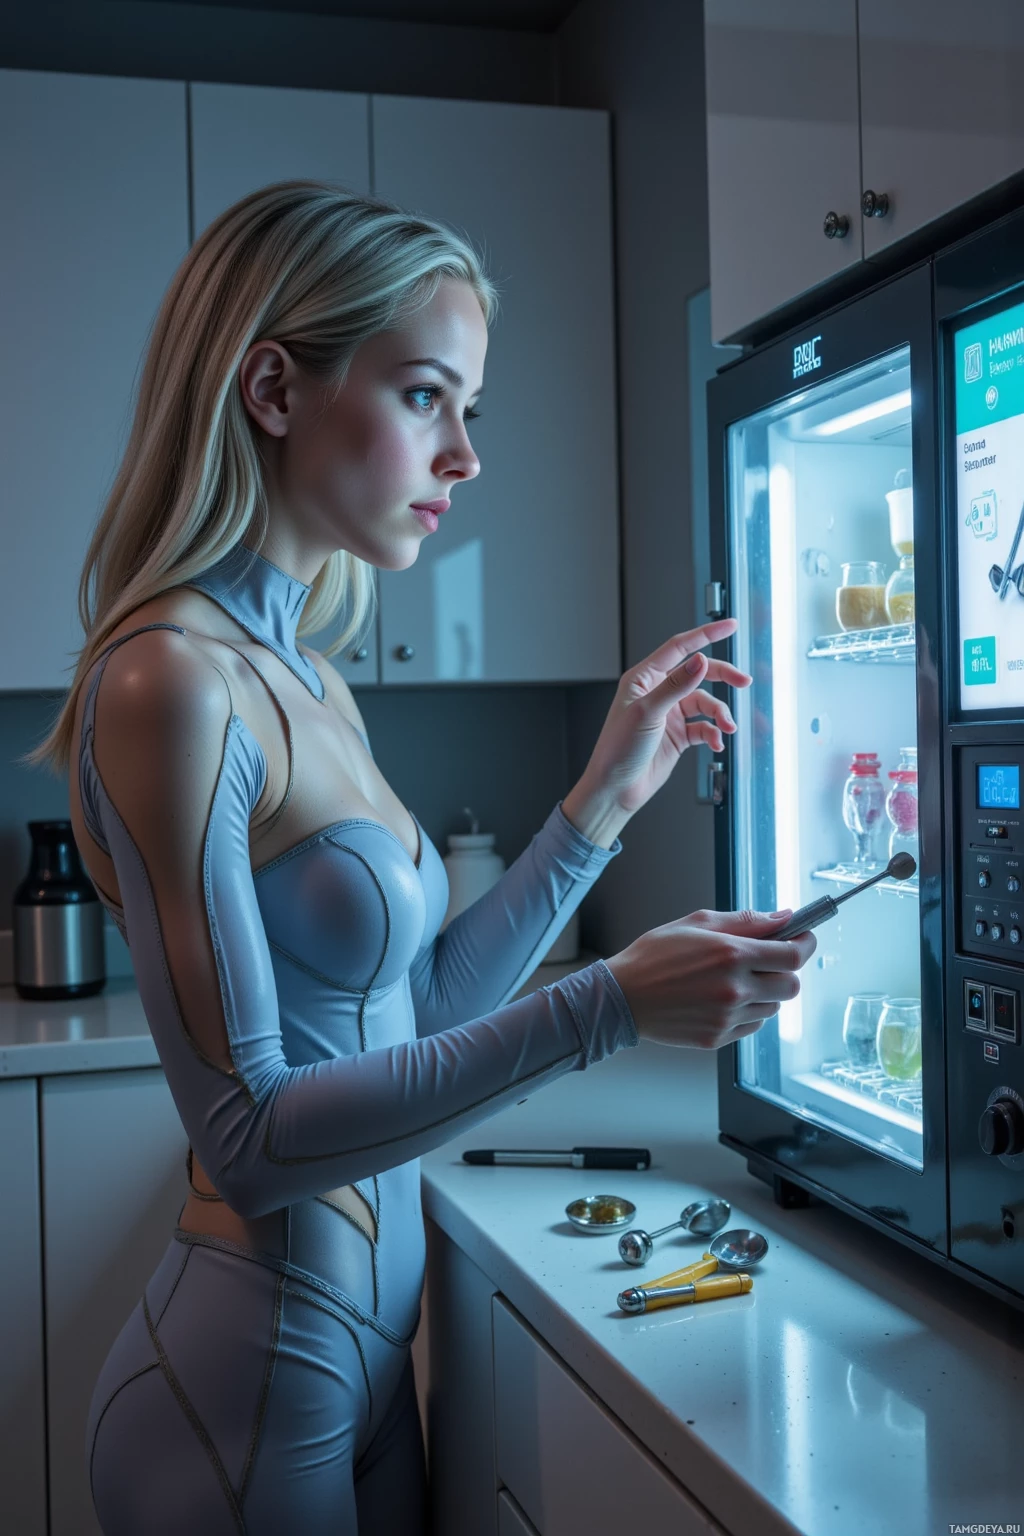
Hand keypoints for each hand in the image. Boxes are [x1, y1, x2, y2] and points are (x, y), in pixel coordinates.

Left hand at [572, 619, 751, 824]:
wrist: (616, 789)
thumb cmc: (618, 750)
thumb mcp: (647, 713)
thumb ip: (676, 686)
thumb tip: (700, 661)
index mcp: (644, 678)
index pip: (679, 647)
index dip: (706, 634)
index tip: (731, 626)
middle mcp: (658, 692)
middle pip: (699, 673)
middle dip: (723, 676)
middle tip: (744, 682)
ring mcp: (669, 713)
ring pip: (705, 703)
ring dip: (720, 714)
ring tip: (728, 728)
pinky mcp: (678, 734)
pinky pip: (704, 727)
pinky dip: (714, 733)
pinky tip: (717, 743)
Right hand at [604, 908, 816, 1049]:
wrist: (622, 996)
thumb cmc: (655, 956)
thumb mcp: (697, 923)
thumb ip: (746, 921)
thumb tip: (784, 918)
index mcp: (732, 955)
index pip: (793, 954)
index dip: (805, 944)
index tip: (804, 937)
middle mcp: (735, 989)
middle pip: (791, 986)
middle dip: (785, 970)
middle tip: (768, 959)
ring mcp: (727, 1017)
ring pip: (773, 1007)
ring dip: (766, 992)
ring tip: (736, 980)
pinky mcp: (718, 1038)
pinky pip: (753, 1025)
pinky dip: (747, 1011)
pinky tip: (722, 999)